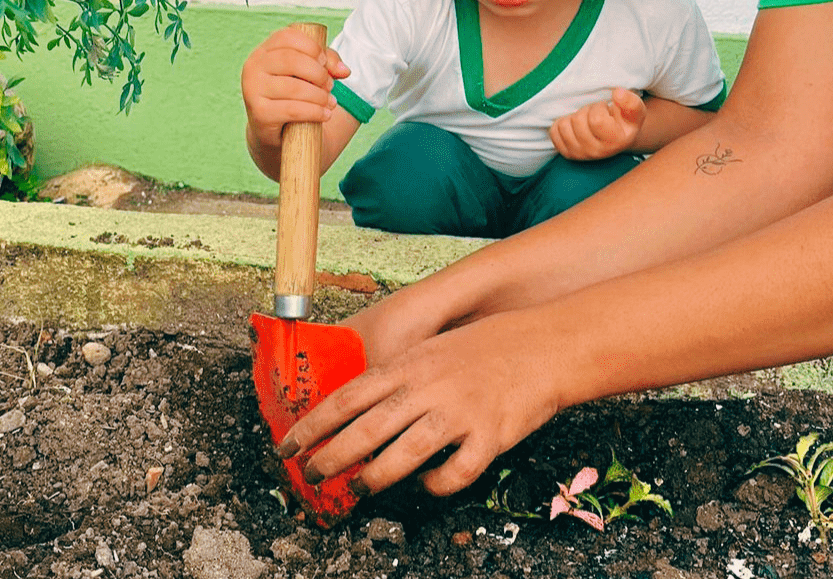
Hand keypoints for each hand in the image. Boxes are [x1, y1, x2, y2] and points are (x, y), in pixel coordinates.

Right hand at [241, 26, 349, 151]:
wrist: (275, 132)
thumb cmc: (292, 95)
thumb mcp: (309, 73)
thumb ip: (327, 62)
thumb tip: (344, 71)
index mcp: (264, 51)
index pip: (287, 36)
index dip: (311, 47)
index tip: (324, 62)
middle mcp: (253, 66)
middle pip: (291, 60)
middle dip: (318, 73)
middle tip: (330, 86)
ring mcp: (252, 89)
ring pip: (293, 87)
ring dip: (319, 95)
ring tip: (330, 102)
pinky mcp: (259, 113)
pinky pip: (292, 109)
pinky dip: (314, 112)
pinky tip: (324, 114)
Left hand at [279, 308, 562, 497]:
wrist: (544, 345)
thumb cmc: (485, 346)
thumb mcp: (431, 349)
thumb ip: (397, 375)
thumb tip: (354, 406)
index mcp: (409, 364)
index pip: (347, 396)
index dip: (313, 424)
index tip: (288, 445)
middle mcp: (428, 386)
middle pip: (366, 428)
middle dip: (331, 456)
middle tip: (311, 476)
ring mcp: (459, 411)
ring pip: (404, 454)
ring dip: (375, 476)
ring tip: (359, 487)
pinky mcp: (489, 436)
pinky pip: (455, 472)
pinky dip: (436, 485)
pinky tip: (428, 486)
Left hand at [550, 87, 645, 159]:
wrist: (618, 137)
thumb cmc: (625, 121)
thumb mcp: (635, 110)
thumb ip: (630, 102)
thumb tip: (617, 93)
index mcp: (616, 141)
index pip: (595, 119)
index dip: (598, 107)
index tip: (605, 108)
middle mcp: (598, 152)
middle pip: (578, 121)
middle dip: (586, 110)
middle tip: (596, 113)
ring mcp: (581, 155)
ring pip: (564, 125)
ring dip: (574, 116)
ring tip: (587, 119)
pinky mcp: (568, 153)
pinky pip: (554, 132)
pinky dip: (562, 124)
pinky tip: (575, 126)